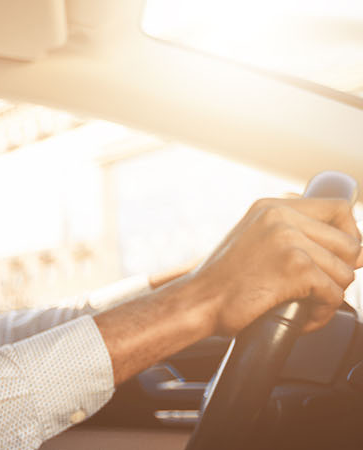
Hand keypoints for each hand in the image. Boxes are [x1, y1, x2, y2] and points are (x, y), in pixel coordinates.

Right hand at [189, 198, 361, 335]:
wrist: (195, 303)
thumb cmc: (222, 282)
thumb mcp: (253, 240)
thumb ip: (290, 233)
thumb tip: (351, 247)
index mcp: (272, 207)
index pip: (339, 209)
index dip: (350, 235)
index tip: (339, 257)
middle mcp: (281, 217)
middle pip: (351, 244)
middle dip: (341, 272)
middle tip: (319, 288)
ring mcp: (289, 240)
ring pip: (345, 273)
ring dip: (330, 296)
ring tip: (305, 305)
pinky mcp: (296, 268)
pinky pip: (334, 295)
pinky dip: (322, 314)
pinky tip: (301, 318)